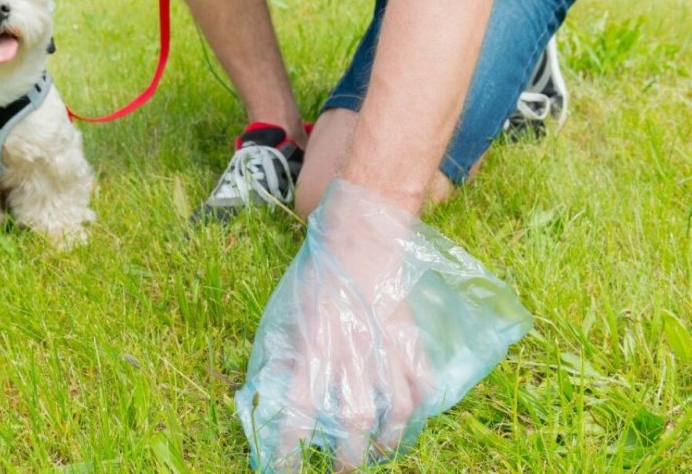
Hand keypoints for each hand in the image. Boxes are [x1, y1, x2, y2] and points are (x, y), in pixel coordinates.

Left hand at [236, 180, 532, 471]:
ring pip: (396, 409)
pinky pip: (422, 383)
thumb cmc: (317, 278)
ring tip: (378, 454)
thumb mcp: (288, 314)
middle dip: (349, 458)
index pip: (298, 408)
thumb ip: (283, 355)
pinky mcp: (410, 339)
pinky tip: (408, 419)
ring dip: (388, 441)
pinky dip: (420, 408)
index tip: (284, 467)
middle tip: (341, 471)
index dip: (289, 446)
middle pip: (355, 419)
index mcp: (313, 345)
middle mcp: (351, 351)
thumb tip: (269, 394)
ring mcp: (386, 346)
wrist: (360, 241)